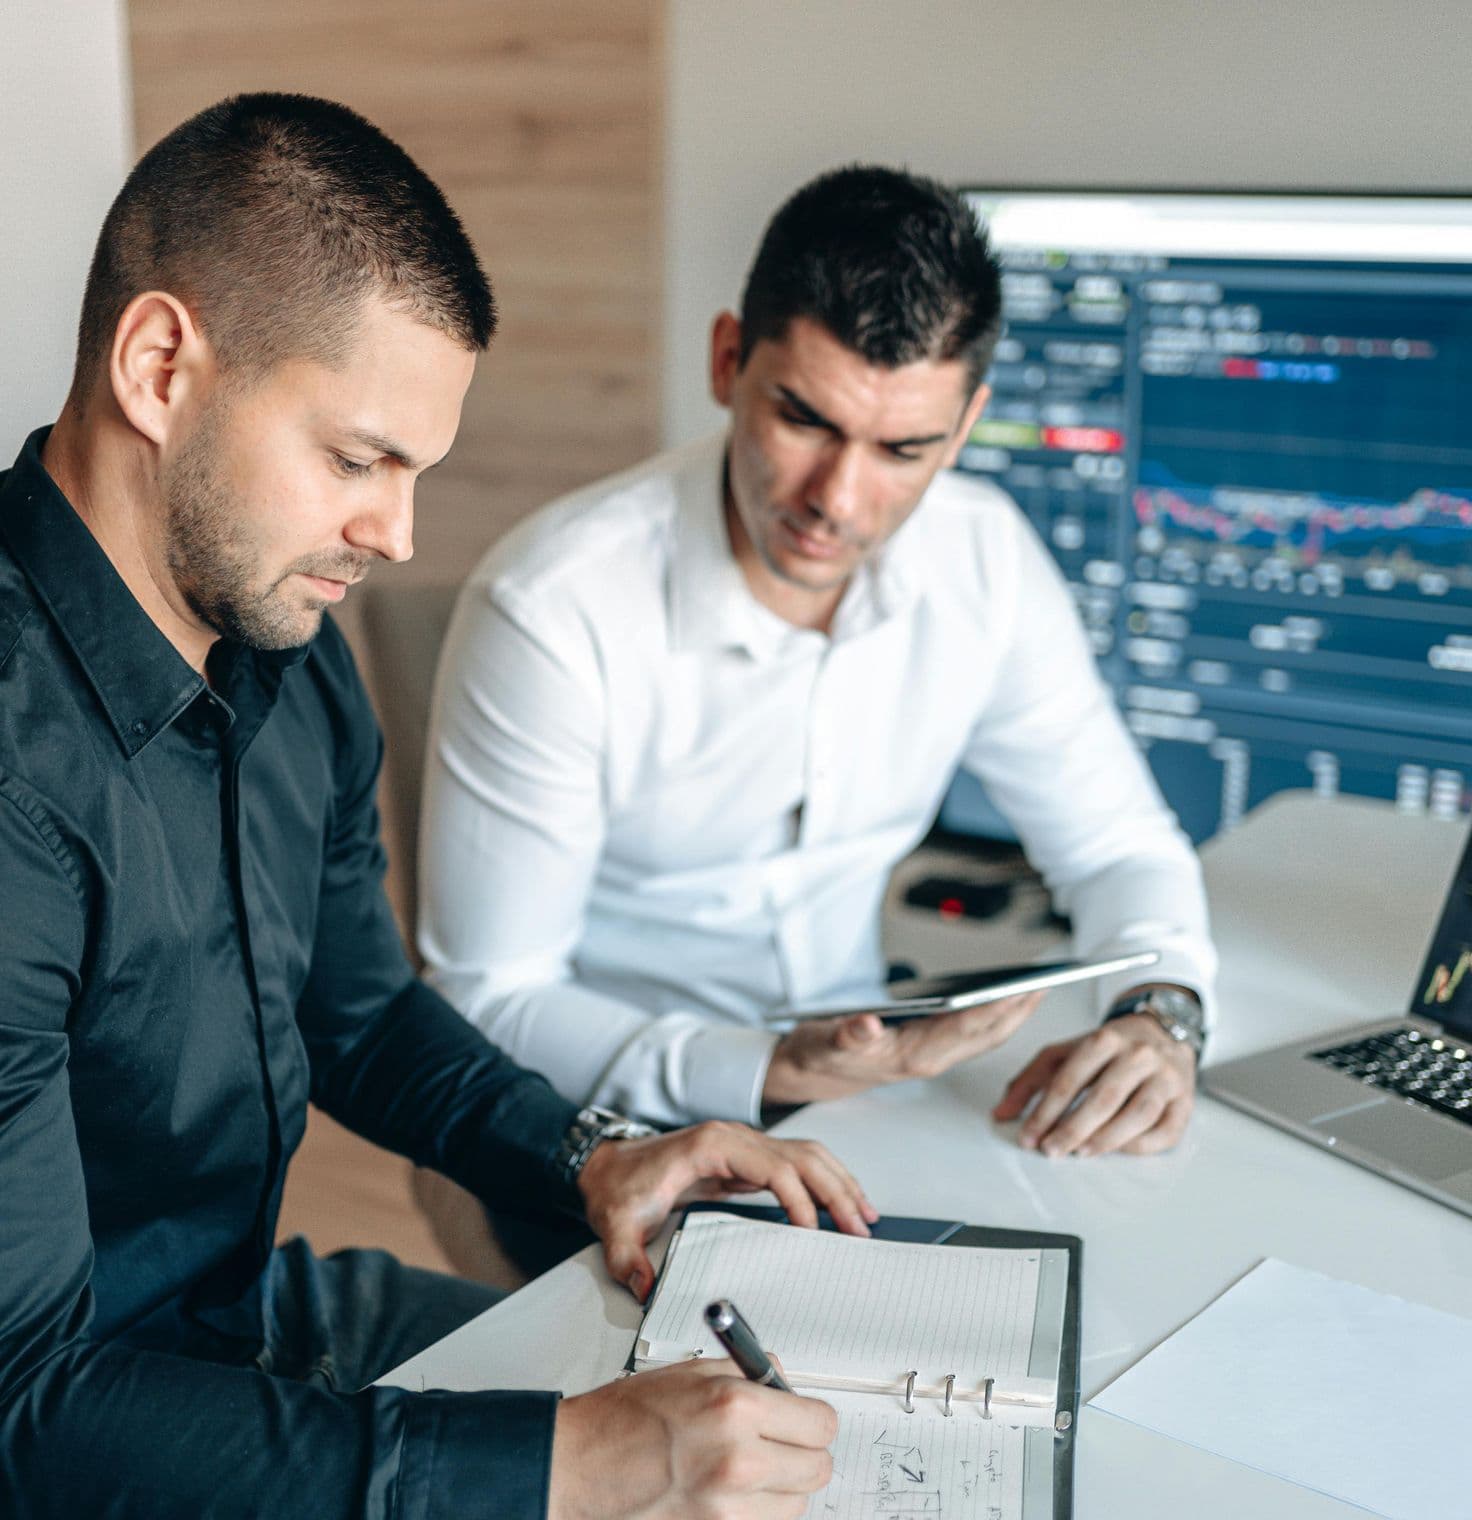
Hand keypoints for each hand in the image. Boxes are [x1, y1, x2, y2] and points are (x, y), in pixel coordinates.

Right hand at [549, 1358, 836, 1519]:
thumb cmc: (625, 1418)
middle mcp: (738, 1461)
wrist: (580, 1467)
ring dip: (781, 1485)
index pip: (820, 1424)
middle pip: (818, 1468)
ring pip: (796, 1503)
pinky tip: (728, 1490)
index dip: (812, 1418)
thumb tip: (784, 1384)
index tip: (804, 1418)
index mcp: (735, 1408)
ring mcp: (728, 1510)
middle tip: (779, 1441)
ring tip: (744, 1466)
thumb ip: (748, 1375)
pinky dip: (756, 1510)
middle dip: (803, 1451)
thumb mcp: (691, 1372)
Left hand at [577, 1121, 878, 1300]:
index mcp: (711, 1147)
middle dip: (835, 1191)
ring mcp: (743, 1145)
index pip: (773, 1166)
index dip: (798, 1199)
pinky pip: (795, 1163)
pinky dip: (823, 1180)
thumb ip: (627, 1256)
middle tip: (860, 1229)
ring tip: (864, 1217)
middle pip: (800, 1156)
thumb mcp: (616, 1224)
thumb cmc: (618, 1188)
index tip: (813, 1233)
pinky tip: (840, 1202)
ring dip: (838, 1183)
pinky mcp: (746, 1159)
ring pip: (806, 1154)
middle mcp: (734, 1138)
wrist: (608, 1163)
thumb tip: (644, 1287)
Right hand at [762, 992, 1043, 1108]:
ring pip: (984, 1037)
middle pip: (986, 1034)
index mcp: (912, 1055)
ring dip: (1013, 1015)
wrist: (813, 1074)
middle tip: (1047, 982)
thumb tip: (868, 1024)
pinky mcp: (929, 1051)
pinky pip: (973, 1036)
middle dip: (1018, 1010)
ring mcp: (932, 1057)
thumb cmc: (821, 1052)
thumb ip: (847, 1035)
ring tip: (1036, 988)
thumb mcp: (825, 1041)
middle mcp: (930, 1059)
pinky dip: (994, 1018)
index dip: (996, 1008)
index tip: (1023, 990)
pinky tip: (1003, 1002)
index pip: (965, 1028)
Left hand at [992, 1013, 1196, 1156]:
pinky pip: (1164, 1131)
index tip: (1029, 1135)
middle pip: (1104, 1098)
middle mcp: (1139, 1055)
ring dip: (1106, 1140)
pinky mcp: (1185, 1101)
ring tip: (1081, 1152)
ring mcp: (1166, 1078)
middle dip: (1072, 1129)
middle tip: (1052, 1149)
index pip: (1070, 1078)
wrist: (1164, 1032)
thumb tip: (1002, 1113)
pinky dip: (1139, 1146)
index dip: (1045, 1111)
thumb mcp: (1067, 1052)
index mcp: (1105, 1038)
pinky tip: (1117, 1150)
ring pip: (1137, 1115)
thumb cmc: (1111, 1047)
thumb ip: (1031, 1080)